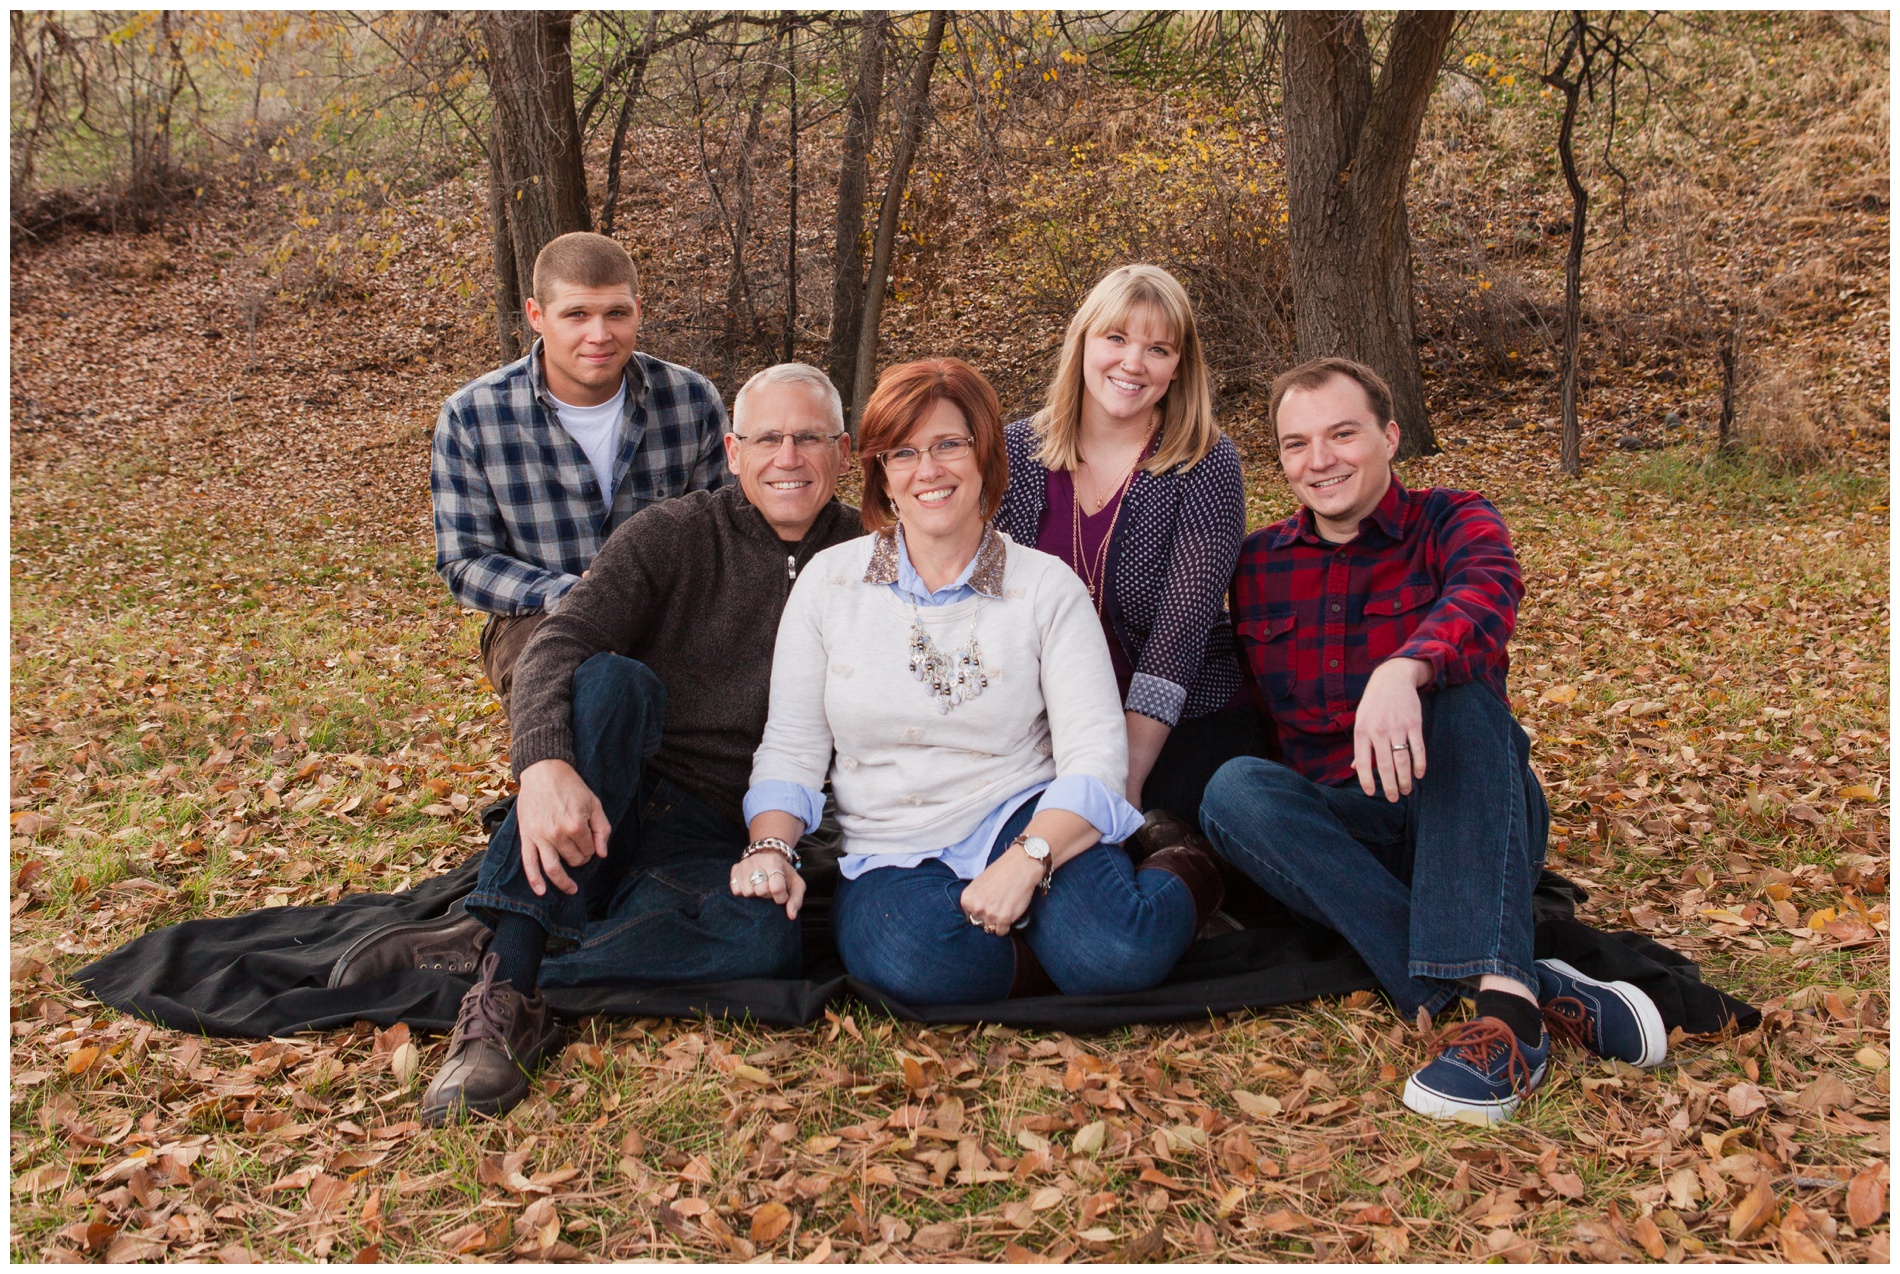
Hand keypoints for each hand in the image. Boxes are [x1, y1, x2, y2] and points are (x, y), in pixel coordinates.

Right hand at [516, 759, 610, 895]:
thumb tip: (602, 854)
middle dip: (580, 858)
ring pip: (553, 868)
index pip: (589, 850)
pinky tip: (541, 892)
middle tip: (581, 850)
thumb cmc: (571, 786)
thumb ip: (601, 829)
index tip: (589, 840)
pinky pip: (528, 863)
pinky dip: (534, 880)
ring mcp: (540, 837)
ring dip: (563, 881)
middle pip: (573, 859)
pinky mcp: (526, 836)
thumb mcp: (594, 804)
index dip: (592, 848)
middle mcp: (557, 834)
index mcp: (575, 825)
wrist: (544, 771)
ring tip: (571, 889)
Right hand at [729, 850, 805, 919]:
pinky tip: (751, 886)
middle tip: (770, 889)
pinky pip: (736, 891)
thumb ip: (796, 900)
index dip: (781, 897)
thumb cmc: (784, 875)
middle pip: (760, 891)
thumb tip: (791, 916)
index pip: (776, 888)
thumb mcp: (796, 885)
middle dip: (767, 895)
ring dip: (755, 895)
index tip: (782, 895)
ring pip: (747, 892)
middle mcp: (757, 860)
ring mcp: (744, 865)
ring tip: (760, 887)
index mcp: (774, 862)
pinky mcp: (735, 870)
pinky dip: (744, 892)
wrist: (769, 858)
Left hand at [959, 847, 1042, 935]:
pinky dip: (1006, 926)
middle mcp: (976, 908)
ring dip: (997, 922)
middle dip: (988, 918)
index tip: (988, 906)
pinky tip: (1010, 913)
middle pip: (980, 924)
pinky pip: (1002, 932)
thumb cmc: (1001, 871)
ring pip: (991, 928)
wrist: (1021, 866)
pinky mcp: (1004, 919)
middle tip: (998, 906)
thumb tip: (976, 913)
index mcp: (967, 899)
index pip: (969, 916)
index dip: (979, 912)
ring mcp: (989, 914)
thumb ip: (975, 899)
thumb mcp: (979, 884)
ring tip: (1005, 908)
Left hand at [1353, 657, 1429, 801]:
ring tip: (1406, 791)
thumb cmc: (1373, 704)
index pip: (1362, 762)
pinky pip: (1418, 748)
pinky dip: (1419, 764)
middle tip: (1393, 799)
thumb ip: (1361, 746)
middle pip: (1384, 765)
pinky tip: (1419, 774)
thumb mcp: (1361, 721)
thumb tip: (1355, 769)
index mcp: (1362, 731)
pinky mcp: (1414, 724)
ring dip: (1405, 779)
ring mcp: (1397, 727)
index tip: (1372, 794)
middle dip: (1389, 785)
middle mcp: (1379, 731)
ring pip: (1402, 760)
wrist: (1392, 679)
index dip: (1367, 780)